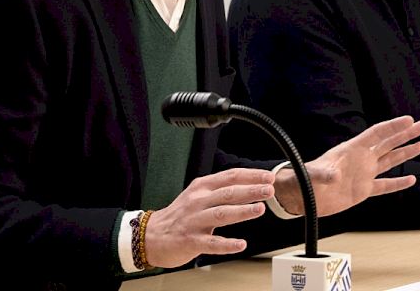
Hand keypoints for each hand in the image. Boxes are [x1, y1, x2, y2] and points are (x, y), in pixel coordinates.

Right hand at [143, 168, 275, 267]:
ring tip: (260, 209)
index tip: (267, 177)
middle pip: (228, 193)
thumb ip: (219, 190)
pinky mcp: (191, 240)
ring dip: (242, 211)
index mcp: (201, 187)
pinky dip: (227, 244)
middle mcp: (198, 201)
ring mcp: (194, 221)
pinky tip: (240, 244)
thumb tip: (249, 185)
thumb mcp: (197, 195)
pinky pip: (211, 243)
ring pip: (221, 214)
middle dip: (251, 191)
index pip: (230, 176)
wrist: (150, 235)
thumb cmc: (179, 215)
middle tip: (269, 190)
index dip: (250, 176)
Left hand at [274, 115, 419, 215]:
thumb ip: (324, 173)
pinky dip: (398, 184)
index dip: (393, 126)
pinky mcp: (363, 190)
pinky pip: (385, 186)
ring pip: (390, 161)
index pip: (377, 134)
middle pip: (388, 144)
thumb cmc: (305, 179)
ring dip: (405, 154)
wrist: (302, 196)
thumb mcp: (313, 174)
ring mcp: (363, 174)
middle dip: (405, 134)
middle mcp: (361, 160)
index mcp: (352, 150)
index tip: (409, 120)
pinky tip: (410, 180)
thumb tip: (334, 176)